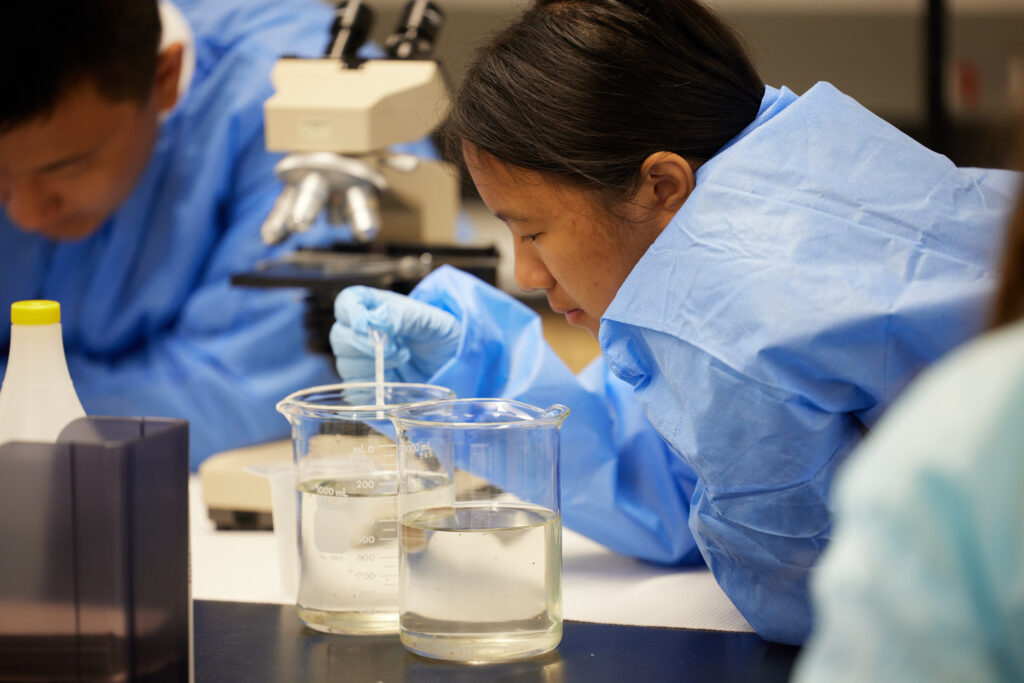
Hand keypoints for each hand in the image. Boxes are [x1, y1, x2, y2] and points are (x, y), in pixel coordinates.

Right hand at [329, 286, 460, 382]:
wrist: (451, 361)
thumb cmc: (439, 333)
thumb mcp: (429, 320)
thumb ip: (401, 316)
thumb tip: (371, 320)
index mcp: (375, 306)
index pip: (346, 302)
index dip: (350, 312)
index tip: (365, 325)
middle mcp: (362, 330)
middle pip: (339, 336)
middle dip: (366, 346)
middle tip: (398, 349)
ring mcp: (360, 357)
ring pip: (344, 363)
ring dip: (373, 366)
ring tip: (403, 359)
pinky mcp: (364, 382)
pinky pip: (354, 387)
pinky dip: (372, 386)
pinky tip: (394, 379)